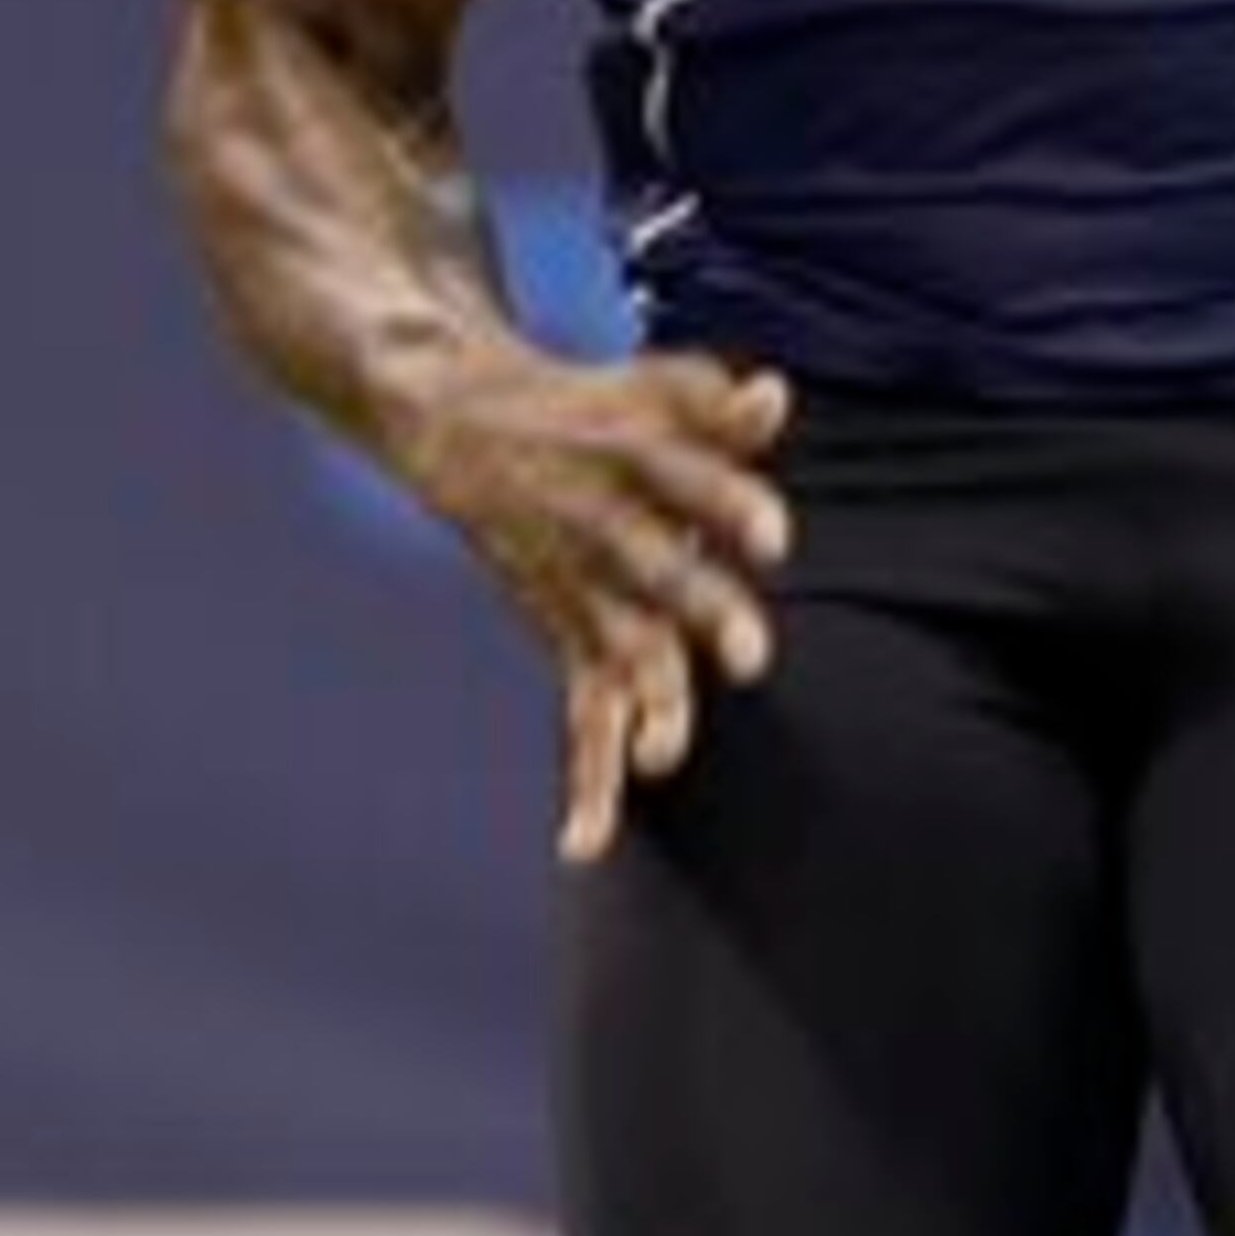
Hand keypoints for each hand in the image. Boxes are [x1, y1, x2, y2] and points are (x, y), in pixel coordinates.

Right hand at [398, 346, 794, 861]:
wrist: (459, 423)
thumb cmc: (594, 413)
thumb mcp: (653, 391)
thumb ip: (715, 403)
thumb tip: (772, 396)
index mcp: (638, 460)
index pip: (690, 480)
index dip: (730, 506)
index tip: (775, 539)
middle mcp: (609, 530)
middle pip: (659, 574)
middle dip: (702, 615)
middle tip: (750, 658)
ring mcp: (585, 589)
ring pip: (619, 652)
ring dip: (645, 705)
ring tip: (664, 757)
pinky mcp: (569, 636)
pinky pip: (583, 714)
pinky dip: (587, 780)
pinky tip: (585, 844)